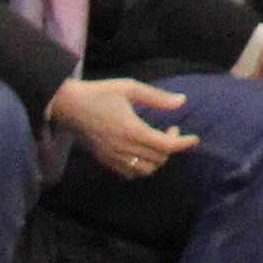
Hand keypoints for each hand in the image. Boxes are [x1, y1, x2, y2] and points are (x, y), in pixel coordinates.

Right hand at [52, 75, 199, 175]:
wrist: (68, 106)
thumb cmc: (99, 93)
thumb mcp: (130, 88)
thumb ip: (157, 98)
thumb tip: (182, 102)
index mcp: (133, 130)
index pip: (167, 146)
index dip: (184, 143)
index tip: (194, 139)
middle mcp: (125, 148)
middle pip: (159, 159)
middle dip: (171, 147)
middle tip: (171, 130)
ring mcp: (114, 157)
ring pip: (146, 170)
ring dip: (158, 160)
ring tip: (158, 144)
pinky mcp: (105, 160)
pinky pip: (130, 173)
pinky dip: (142, 168)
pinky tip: (142, 154)